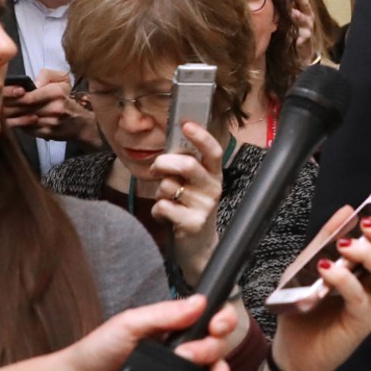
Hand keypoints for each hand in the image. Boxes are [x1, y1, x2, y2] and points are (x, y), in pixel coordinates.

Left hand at [4, 69, 93, 143]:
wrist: (81, 124)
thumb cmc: (68, 100)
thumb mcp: (63, 81)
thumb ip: (47, 75)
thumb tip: (33, 83)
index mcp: (57, 93)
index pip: (28, 96)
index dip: (13, 96)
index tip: (2, 95)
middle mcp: (55, 109)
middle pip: (24, 108)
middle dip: (9, 106)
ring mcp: (51, 123)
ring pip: (23, 119)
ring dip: (11, 117)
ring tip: (1, 111)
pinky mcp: (47, 134)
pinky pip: (27, 129)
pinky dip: (18, 125)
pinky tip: (12, 120)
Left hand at [57, 294, 246, 370]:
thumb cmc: (95, 352)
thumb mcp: (129, 324)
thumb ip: (165, 314)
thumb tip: (200, 302)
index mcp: (171, 327)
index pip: (209, 318)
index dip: (222, 320)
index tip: (217, 327)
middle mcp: (180, 350)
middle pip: (217, 346)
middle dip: (210, 351)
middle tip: (188, 356)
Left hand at [149, 121, 226, 286]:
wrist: (200, 247)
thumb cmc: (191, 208)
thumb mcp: (194, 186)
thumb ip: (185, 168)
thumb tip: (164, 151)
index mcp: (215, 175)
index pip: (213, 151)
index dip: (201, 136)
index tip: (185, 124)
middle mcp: (213, 189)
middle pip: (188, 165)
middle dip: (164, 163)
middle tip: (154, 168)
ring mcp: (205, 207)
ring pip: (169, 186)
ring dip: (158, 191)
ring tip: (166, 199)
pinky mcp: (192, 223)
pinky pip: (163, 206)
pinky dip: (156, 210)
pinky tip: (165, 216)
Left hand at [269, 208, 370, 370]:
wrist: (291, 350)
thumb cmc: (303, 306)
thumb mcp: (308, 262)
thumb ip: (327, 236)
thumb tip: (348, 208)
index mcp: (370, 269)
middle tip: (370, 223)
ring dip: (370, 254)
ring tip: (346, 245)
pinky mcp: (362, 322)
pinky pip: (361, 296)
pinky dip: (346, 279)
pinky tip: (328, 268)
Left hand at [288, 0, 319, 68]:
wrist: (302, 53)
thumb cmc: (296, 33)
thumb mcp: (292, 21)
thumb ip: (289, 12)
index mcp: (305, 14)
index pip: (303, 2)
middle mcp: (308, 21)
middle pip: (306, 9)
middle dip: (301, 2)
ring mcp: (308, 31)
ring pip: (305, 23)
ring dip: (300, 17)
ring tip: (294, 14)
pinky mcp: (306, 43)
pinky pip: (303, 40)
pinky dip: (301, 40)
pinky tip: (297, 41)